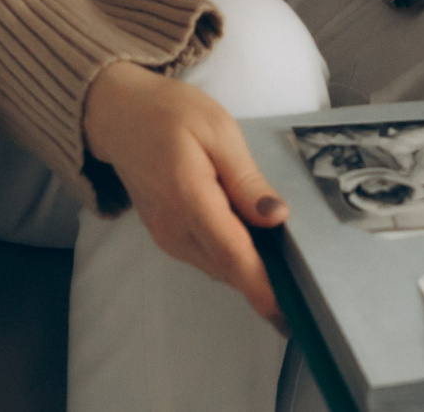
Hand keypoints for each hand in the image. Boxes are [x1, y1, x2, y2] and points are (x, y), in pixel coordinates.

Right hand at [82, 61, 288, 326]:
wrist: (119, 117)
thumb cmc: (169, 114)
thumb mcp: (218, 129)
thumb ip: (246, 178)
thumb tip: (277, 217)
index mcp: (188, 197)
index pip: (231, 254)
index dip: (261, 285)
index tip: (288, 310)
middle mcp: (174, 227)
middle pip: (228, 269)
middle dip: (265, 283)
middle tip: (304, 289)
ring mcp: (167, 236)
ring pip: (218, 268)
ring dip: (249, 271)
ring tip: (285, 267)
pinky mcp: (167, 237)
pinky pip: (207, 258)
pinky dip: (232, 259)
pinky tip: (253, 245)